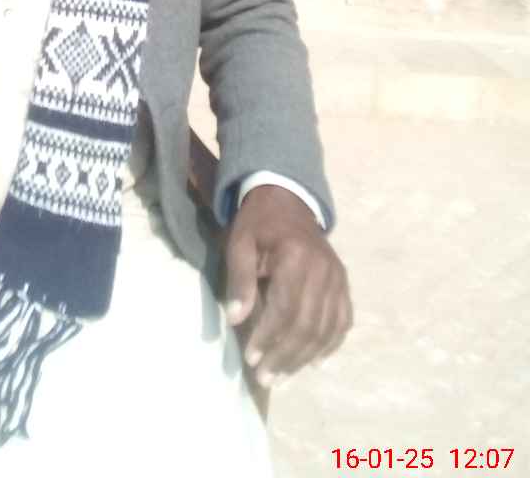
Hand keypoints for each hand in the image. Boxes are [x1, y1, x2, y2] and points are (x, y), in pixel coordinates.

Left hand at [224, 184, 351, 386]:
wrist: (287, 201)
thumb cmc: (258, 224)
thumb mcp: (239, 243)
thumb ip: (239, 279)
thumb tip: (235, 319)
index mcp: (296, 257)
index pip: (286, 308)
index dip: (269, 337)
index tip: (252, 359)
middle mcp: (324, 270)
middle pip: (308, 324)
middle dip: (285, 356)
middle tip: (265, 378)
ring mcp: (338, 278)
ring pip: (326, 329)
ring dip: (304, 358)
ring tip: (282, 376)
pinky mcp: (344, 284)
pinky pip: (343, 322)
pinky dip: (330, 345)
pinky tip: (313, 362)